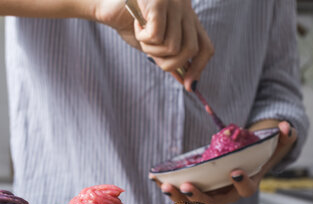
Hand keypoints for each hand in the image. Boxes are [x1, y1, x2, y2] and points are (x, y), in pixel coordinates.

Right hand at [95, 0, 213, 90]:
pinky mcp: (159, 2)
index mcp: (187, 17)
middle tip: (151, 54)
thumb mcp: (153, 44)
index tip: (189, 86)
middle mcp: (185, 8)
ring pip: (172, 46)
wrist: (107, 3)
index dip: (198, 68)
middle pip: (191, 50)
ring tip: (142, 36)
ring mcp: (174, 3)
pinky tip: (137, 26)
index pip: (205, 47)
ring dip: (151, 49)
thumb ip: (170, 57)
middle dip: (169, 63)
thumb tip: (187, 82)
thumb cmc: (128, 23)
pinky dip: (144, 38)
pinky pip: (157, 36)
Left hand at [150, 121, 296, 203]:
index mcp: (244, 186)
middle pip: (212, 203)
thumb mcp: (270, 148)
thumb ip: (283, 138)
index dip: (240, 182)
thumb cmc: (255, 157)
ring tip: (165, 187)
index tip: (234, 170)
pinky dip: (168, 188)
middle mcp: (225, 196)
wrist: (238, 165)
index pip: (245, 190)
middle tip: (188, 187)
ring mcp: (208, 196)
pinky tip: (155, 179)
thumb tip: (287, 127)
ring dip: (178, 196)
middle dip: (199, 197)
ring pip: (192, 203)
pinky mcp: (195, 192)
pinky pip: (180, 194)